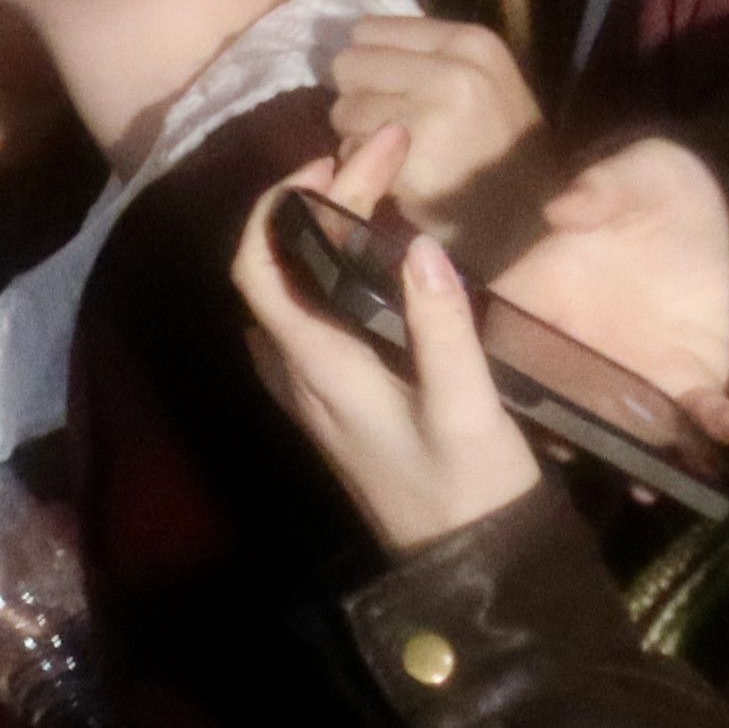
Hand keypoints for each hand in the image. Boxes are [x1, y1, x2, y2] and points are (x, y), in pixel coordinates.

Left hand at [235, 133, 552, 553]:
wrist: (471, 571)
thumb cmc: (468, 490)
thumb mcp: (467, 409)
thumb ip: (440, 328)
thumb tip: (416, 243)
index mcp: (316, 367)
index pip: (257, 266)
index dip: (280, 202)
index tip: (337, 158)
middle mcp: (298, 373)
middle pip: (277, 266)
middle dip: (319, 201)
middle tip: (385, 156)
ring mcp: (314, 389)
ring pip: (293, 289)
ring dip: (323, 230)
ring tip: (378, 187)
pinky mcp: (340, 400)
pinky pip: (314, 315)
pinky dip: (335, 268)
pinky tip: (381, 255)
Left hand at [329, 14, 551, 247]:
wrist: (530, 222)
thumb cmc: (502, 152)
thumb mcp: (483, 83)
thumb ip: (427, 59)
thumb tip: (355, 45)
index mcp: (471, 42)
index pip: (372, 28)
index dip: (368, 61)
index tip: (383, 87)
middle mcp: (452, 68)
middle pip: (349, 63)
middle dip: (358, 95)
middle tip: (386, 124)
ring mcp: (430, 111)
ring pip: (342, 108)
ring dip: (356, 133)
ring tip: (397, 152)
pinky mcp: (409, 155)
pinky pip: (349, 149)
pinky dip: (360, 165)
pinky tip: (396, 177)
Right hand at [485, 136, 728, 444]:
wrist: (721, 211)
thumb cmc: (658, 186)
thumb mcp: (633, 174)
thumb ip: (601, 188)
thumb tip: (563, 210)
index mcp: (544, 292)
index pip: (505, 335)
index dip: (497, 365)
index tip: (501, 394)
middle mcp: (579, 343)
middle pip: (557, 394)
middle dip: (563, 429)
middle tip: (570, 452)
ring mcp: (631, 368)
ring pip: (621, 419)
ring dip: (633, 452)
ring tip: (646, 480)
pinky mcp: (687, 379)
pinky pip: (696, 410)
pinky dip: (712, 423)